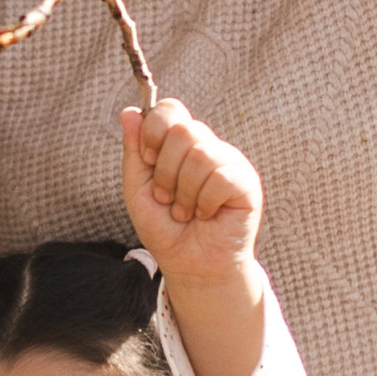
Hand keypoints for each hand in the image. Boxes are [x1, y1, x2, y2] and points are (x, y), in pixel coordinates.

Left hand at [123, 98, 260, 287]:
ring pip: (201, 155)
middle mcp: (208, 147)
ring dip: (184, 192)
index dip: (154, 130)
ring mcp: (230, 163)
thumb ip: (134, 151)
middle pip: (183, 130)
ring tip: (185, 212)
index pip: (171, 109)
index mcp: (181, 145)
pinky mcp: (247, 183)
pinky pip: (221, 178)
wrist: (190, 266)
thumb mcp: (138, 189)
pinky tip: (206, 215)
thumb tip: (129, 112)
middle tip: (166, 197)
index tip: (147, 159)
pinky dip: (205, 202)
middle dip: (165, 170)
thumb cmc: (165, 228)